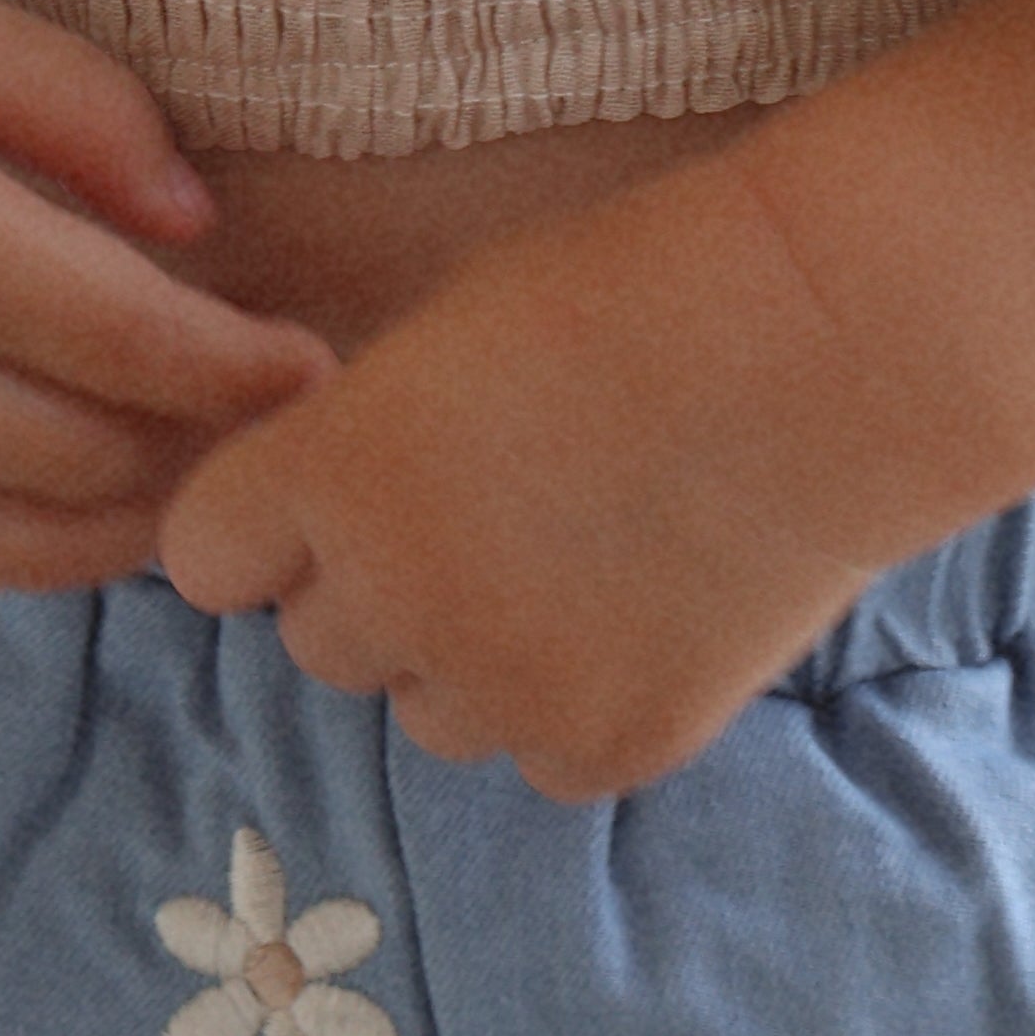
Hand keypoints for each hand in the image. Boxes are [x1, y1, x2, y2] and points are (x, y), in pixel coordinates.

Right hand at [0, 0, 336, 595]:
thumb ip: (78, 106)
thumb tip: (197, 222)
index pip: (126, 341)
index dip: (244, 368)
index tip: (326, 367)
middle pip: (94, 456)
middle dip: (210, 444)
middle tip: (292, 418)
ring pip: (31, 540)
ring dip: (140, 514)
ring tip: (217, 460)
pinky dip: (44, 549)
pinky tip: (106, 498)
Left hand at [158, 158, 890, 798]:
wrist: (827, 340)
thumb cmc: (637, 284)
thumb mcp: (448, 325)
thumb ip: (358, 435)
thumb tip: (316, 510)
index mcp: (333, 475)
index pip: (207, 558)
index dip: (268, 523)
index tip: (331, 492)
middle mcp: (394, 599)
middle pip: (316, 640)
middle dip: (374, 585)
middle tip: (487, 508)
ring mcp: (503, 689)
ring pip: (424, 709)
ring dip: (467, 652)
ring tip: (578, 550)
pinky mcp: (608, 746)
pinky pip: (538, 751)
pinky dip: (572, 698)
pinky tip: (643, 601)